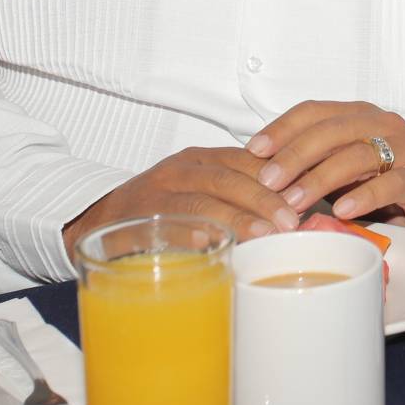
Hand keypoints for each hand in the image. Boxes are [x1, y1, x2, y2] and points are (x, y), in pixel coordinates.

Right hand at [61, 146, 299, 263]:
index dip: (277, 177)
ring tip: (265, 236)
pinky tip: (211, 244)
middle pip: (227, 180)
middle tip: (292, 221)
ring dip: (236, 219)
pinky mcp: (135, 223)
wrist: (99, 220)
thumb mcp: (201, 190)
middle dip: (263, 200)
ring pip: (201, 203)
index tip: (305, 194)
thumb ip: (239, 197)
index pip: (245, 161)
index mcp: (200, 159)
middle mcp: (179, 171)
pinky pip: (164, 228)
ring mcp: (155, 196)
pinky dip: (189, 235)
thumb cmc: (163, 208)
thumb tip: (296, 218)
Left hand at [246, 101, 404, 240]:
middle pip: (329, 130)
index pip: (313, 111)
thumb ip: (316, 167)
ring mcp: (404, 149)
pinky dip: (363, 196)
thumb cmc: (391, 181)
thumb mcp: (349, 170)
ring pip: (355, 155)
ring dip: (320, 178)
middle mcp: (381, 124)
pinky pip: (390, 183)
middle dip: (293, 155)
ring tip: (294, 202)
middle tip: (267, 181)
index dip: (281, 128)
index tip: (252, 150)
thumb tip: (263, 179)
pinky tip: (341, 211)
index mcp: (358, 116)